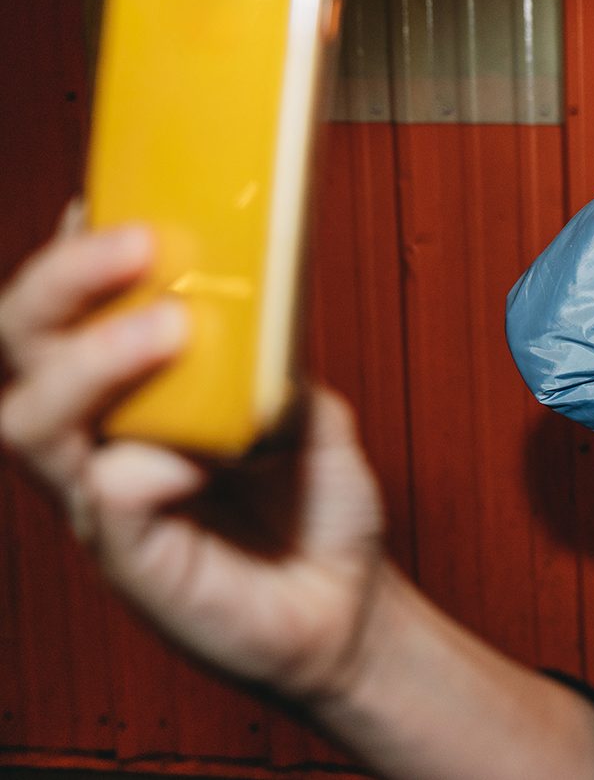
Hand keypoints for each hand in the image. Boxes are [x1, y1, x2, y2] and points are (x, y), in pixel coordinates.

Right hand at [0, 224, 386, 704]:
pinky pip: (101, 500)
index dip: (71, 254)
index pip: (67, 311)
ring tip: (167, 325)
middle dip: (60, 283)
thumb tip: (254, 301)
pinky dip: (139, 470)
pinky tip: (193, 462)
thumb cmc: (315, 509)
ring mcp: (101, 497)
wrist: (348, 608)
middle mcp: (98, 437)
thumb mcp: (309, 409)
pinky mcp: (127, 557)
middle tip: (133, 244)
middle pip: (23, 347)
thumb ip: (274, 358)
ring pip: (30, 419)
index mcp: (130, 391)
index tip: (104, 197)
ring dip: (91, 360)